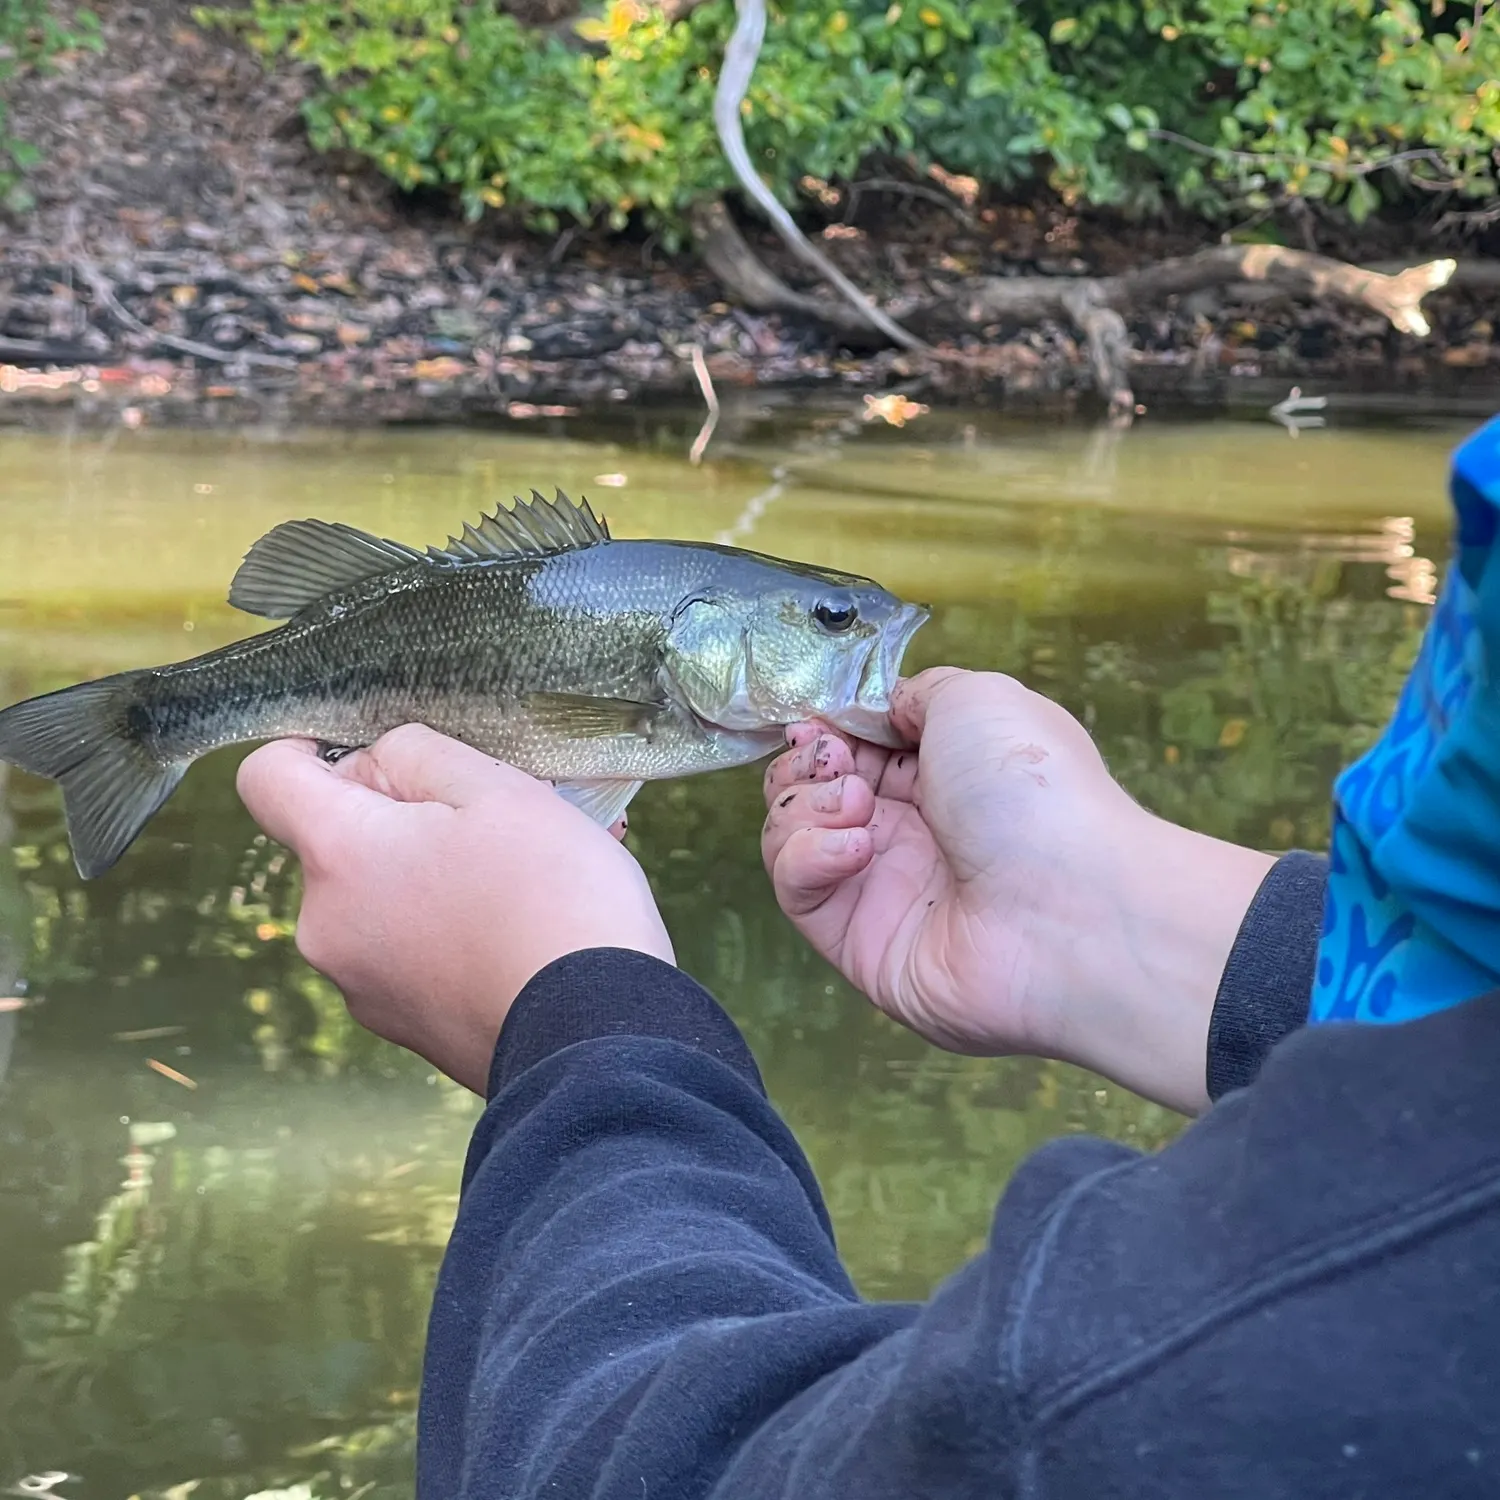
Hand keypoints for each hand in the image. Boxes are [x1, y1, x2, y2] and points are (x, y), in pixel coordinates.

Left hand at [237, 725, 673, 1093]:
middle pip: (342, 840)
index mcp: (337, 857)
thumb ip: (419, 753)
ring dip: (445, 871)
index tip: (368, 750)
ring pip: (388, 895)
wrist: (598, 1040)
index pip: (267, 779)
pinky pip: (416, 949)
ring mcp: (363, 986)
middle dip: (412, 816)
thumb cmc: (551, 900)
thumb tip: (380, 767)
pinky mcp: (407, 1026)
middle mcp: (326, 927)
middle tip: (502, 813)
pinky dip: (459, 926)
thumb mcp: (496, 788)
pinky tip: (531, 924)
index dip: (308, 746)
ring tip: (537, 872)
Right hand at [762, 668, 1274, 1115]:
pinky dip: (807, 856)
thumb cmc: (1034, 790)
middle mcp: (910, 831)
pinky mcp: (856, 942)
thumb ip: (913, 695)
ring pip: (791, 835)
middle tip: (835, 759)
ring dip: (806, 805)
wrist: (1068, 907)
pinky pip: (797, 890)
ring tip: (857, 805)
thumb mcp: (976, 699)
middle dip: (807, 761)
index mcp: (943, 773)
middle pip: (813, 787)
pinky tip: (857, 848)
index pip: (854, 746)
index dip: (826, 728)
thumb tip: (874, 711)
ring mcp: (881, 888)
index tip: (818, 721)